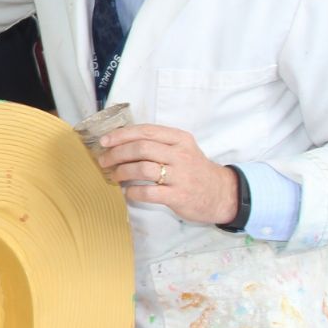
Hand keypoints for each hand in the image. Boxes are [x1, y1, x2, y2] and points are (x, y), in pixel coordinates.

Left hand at [96, 123, 239, 225]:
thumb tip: (120, 142)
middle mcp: (181, 155)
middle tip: (104, 161)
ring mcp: (181, 176)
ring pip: (143, 168)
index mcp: (180, 139)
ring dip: (122, 172)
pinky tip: (128, 192)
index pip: (146, 131)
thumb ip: (157, 143)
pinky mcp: (179, 196)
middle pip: (141, 148)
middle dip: (116, 154)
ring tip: (114, 176)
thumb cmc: (194, 170)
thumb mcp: (182, 149)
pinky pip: (148, 192)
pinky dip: (133, 192)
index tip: (104, 141)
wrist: (223, 194)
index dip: (121, 135)